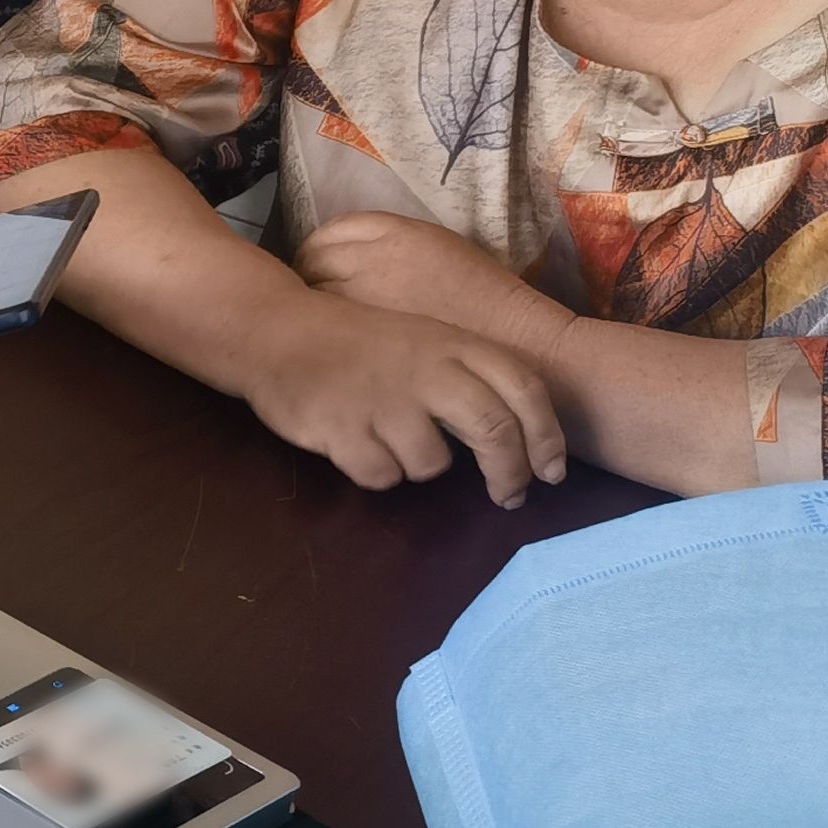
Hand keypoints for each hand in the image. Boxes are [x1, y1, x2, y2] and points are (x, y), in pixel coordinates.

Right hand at [237, 289, 568, 506]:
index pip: (523, 389)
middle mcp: (424, 369)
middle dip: (510, 475)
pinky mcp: (343, 428)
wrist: (275, 330)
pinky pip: (382, 476)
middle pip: (496, 432)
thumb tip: (518, 438)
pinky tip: (354, 443)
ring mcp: (383, 400)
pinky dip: (373, 470)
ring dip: (418, 465)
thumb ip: (466, 374)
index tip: (551, 472)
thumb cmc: (356, 341)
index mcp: (449, 342)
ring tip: (390, 441)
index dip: (548, 437)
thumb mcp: (420, 338)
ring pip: (433, 465)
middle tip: (508, 497)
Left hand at [293, 210, 574, 356]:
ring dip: (313, 304)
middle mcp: (373, 258)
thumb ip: (396, 248)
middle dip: (309, 275)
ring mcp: (365, 299)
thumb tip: (355, 259)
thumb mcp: (443, 251)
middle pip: (312, 261)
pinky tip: (339, 345)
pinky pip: (328, 329)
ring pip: (313, 295)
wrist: (523, 347)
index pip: (331, 232)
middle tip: (314, 297)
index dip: (320, 249)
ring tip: (326, 323)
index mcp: (397, 232)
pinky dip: (326, 332)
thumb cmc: (490, 301)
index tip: (319, 266)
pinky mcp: (368, 339)